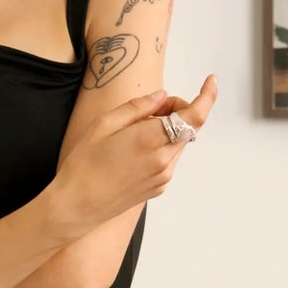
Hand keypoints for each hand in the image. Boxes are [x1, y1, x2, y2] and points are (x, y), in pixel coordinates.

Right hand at [52, 75, 217, 239]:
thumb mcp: (104, 124)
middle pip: (189, 126)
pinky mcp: (159, 187)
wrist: (77, 206)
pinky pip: (169, 158)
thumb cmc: (84, 165)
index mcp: (150, 140)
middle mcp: (163, 160)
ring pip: (179, 142)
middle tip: (150, 109)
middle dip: (176, 110)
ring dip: (168, 129)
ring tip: (135, 132)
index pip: (194, 115)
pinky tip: (134, 151)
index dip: (207, 95)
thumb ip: (138, 107)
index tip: (210, 81)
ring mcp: (164, 176)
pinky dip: (161, 146)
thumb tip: (162, 96)